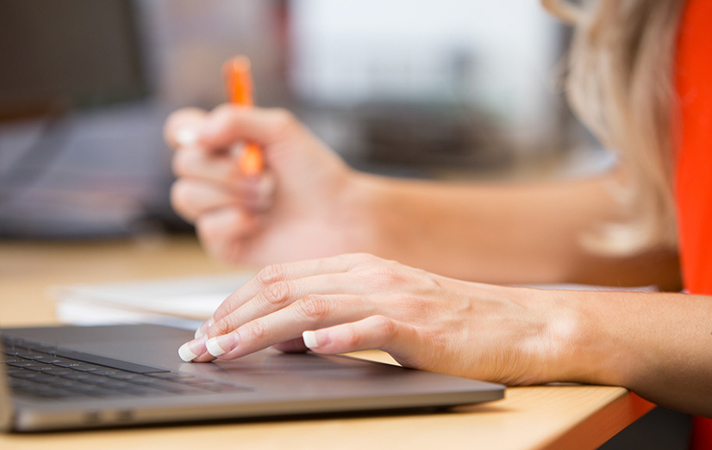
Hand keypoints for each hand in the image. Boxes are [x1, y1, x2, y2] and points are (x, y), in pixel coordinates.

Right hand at [164, 105, 367, 265]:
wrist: (340, 216)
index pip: (180, 130)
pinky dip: (236, 221)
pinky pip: (207, 228)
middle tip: (262, 174)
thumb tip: (195, 134)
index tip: (207, 137)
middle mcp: (214, 177)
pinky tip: (261, 222)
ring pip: (186, 197)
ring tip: (266, 199)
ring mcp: (216, 211)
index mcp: (224, 145)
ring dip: (232, 194)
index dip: (184, 130)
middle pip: (183, 164)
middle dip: (223, 169)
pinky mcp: (222, 244)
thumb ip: (235, 119)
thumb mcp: (280, 129)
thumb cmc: (315, 173)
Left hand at [177, 253, 585, 385]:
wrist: (519, 324)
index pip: (279, 276)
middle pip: (284, 288)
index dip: (235, 302)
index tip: (206, 330)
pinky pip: (374, 327)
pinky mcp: (421, 326)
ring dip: (263, 331)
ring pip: (313, 307)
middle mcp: (368, 274)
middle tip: (198, 346)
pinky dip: (339, 335)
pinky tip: (311, 346)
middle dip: (233, 318)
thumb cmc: (451, 322)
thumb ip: (336, 314)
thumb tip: (284, 338)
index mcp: (356, 266)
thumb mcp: (385, 310)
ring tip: (226, 350)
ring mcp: (394, 296)